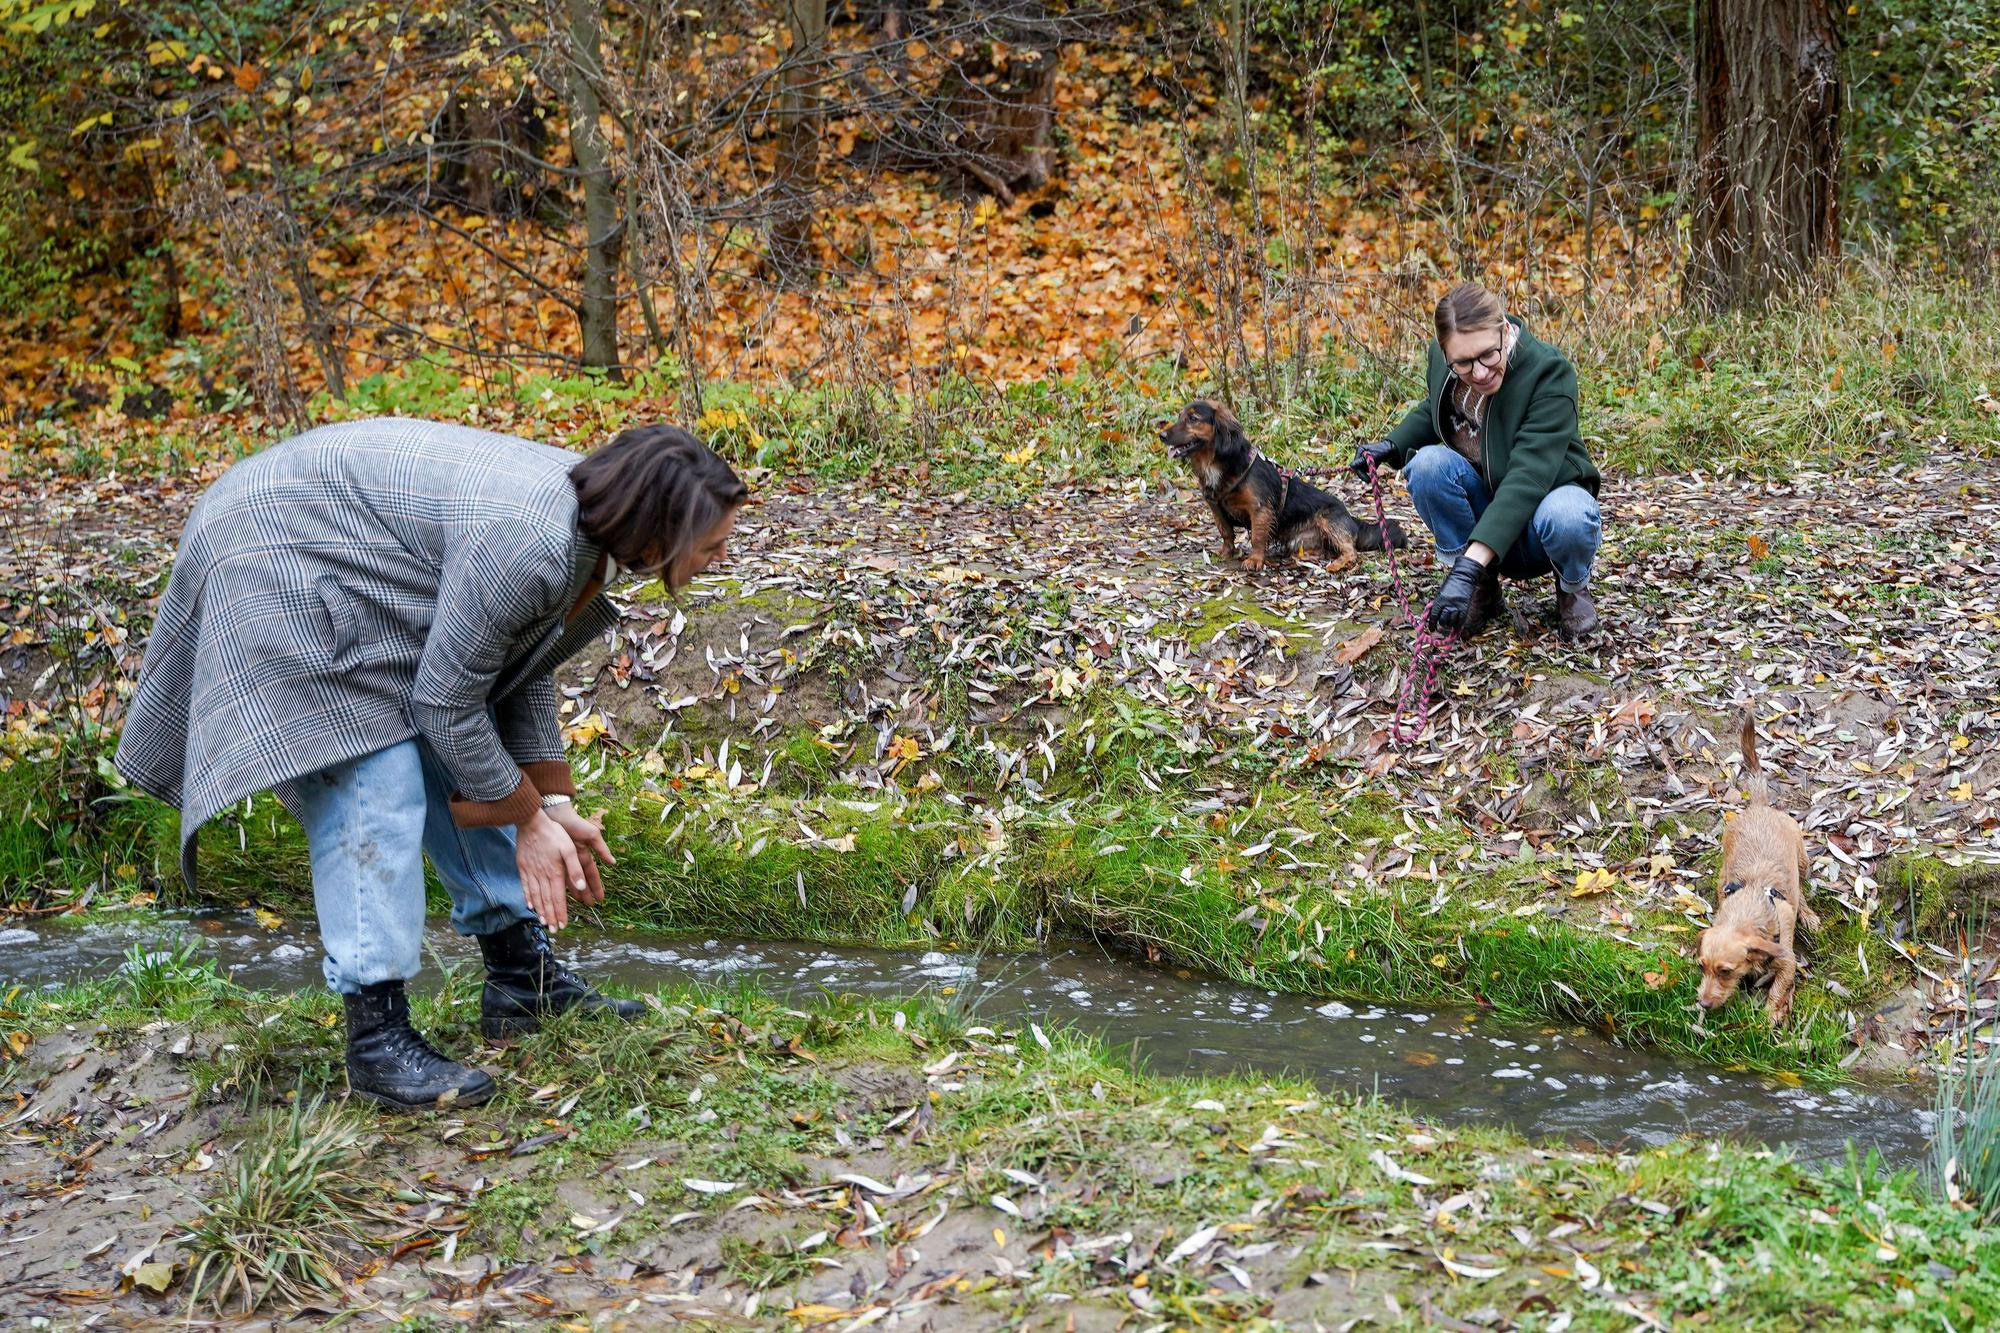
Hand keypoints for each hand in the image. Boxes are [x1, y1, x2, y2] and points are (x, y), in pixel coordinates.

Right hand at [515, 810, 586, 930]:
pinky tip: (530, 905)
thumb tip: (580, 886)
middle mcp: (541, 876)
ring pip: (536, 896)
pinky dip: (528, 898)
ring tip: (544, 922)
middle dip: (551, 916)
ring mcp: (530, 872)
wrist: (531, 823)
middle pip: (547, 900)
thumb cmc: (553, 834)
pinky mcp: (523, 867)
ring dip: (541, 911)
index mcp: (555, 872)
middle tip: (555, 930)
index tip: (563, 924)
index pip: (558, 898)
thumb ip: (575, 868)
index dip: (561, 912)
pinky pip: (526, 886)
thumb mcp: (569, 849)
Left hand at [546, 803, 613, 906]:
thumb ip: (602, 848)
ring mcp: (564, 860)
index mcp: (585, 855)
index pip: (592, 875)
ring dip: (574, 891)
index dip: (596, 886)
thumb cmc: (576, 823)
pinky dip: (558, 883)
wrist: (556, 814)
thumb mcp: (592, 835)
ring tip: (577, 903)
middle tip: (589, 905)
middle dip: (585, 893)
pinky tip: (558, 892)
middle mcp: (575, 860)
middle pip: (581, 881)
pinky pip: (556, 874)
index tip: (601, 898)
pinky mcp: (553, 859)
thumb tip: (613, 863)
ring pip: (569, 880)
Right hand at [1350, 440, 1394, 479]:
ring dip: (1367, 471)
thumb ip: (1362, 461)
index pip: (1355, 464)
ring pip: (1361, 469)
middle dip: (1363, 474)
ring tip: (1376, 467)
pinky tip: (1376, 465)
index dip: (1360, 473)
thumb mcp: (1373, 457)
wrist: (1390, 449)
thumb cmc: (1383, 451)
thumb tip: (1351, 466)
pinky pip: (1365, 468)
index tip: (1367, 480)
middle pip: (1357, 468)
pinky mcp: (1366, 460)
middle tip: (1370, 481)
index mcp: (1360, 450)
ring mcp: (1362, 457)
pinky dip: (1370, 469)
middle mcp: (1360, 453)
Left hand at [1425, 554, 1487, 633]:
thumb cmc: (1449, 585)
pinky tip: (1456, 626)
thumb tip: (1432, 616)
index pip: (1434, 616)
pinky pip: (1461, 620)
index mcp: (1439, 601)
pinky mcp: (1465, 608)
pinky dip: (1458, 625)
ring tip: (1448, 625)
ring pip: (1452, 622)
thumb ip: (1436, 604)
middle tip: (1441, 627)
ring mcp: (1457, 607)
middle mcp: (1448, 605)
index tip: (1431, 628)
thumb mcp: (1440, 594)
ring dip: (1449, 625)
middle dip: (1441, 625)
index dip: (1432, 624)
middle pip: (1443, 621)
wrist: (1463, 578)